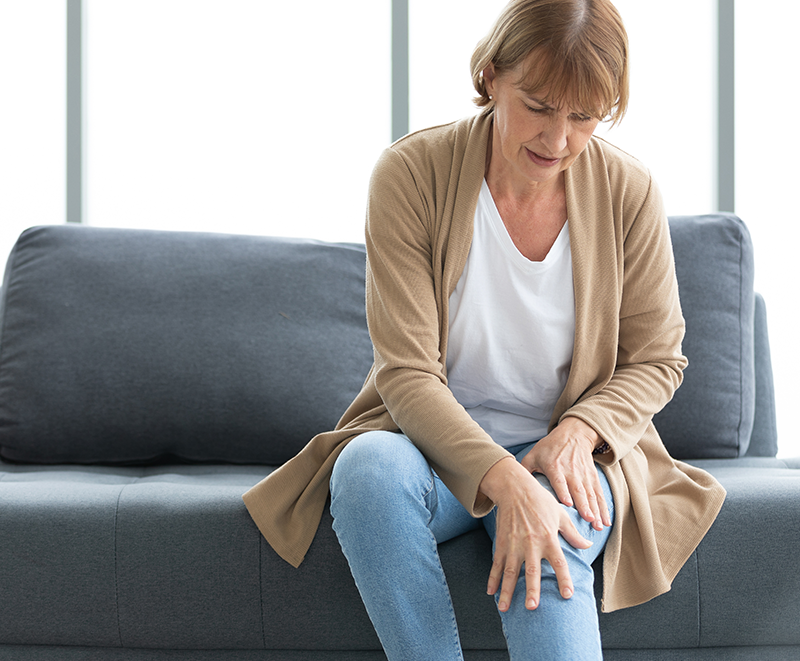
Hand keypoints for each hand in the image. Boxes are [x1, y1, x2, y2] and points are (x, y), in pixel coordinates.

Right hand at [479, 457, 591, 611]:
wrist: (515, 488)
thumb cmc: (540, 500)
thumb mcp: (560, 514)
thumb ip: (573, 533)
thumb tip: (587, 545)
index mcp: (549, 538)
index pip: (559, 563)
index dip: (564, 579)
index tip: (567, 595)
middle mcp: (531, 543)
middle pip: (532, 571)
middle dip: (531, 590)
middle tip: (531, 607)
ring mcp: (514, 544)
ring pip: (510, 571)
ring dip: (507, 590)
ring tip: (504, 608)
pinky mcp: (502, 542)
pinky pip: (497, 563)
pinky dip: (493, 578)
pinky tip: (491, 591)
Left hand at [520, 417, 610, 530]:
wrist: (573, 434)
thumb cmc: (550, 447)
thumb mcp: (533, 454)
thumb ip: (524, 470)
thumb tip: (512, 486)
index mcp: (554, 466)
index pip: (559, 480)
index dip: (564, 491)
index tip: (568, 504)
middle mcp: (571, 471)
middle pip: (578, 490)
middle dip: (584, 506)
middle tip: (589, 520)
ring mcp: (583, 474)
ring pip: (590, 494)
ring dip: (596, 510)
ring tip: (599, 526)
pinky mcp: (592, 477)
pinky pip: (599, 494)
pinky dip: (604, 507)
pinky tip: (606, 521)